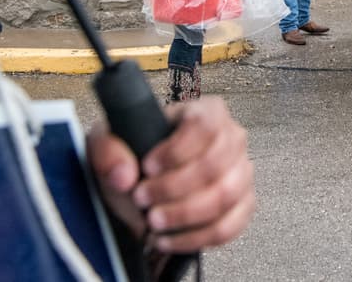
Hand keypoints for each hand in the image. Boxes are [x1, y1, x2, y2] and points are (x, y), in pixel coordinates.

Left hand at [88, 98, 255, 253]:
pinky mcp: (242, 205)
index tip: (148, 167)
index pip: (205, 125)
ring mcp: (240, 172)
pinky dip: (196, 237)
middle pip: (216, 164)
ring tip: (154, 221)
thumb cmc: (134, 156)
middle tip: (143, 198)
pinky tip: (169, 238)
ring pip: (225, 196)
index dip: (177, 150)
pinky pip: (229, 226)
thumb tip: (124, 175)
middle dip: (174, 188)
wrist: (142, 185)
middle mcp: (231, 139)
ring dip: (184, 215)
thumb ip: (108, 151)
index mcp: (205, 112)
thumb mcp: (108, 143)